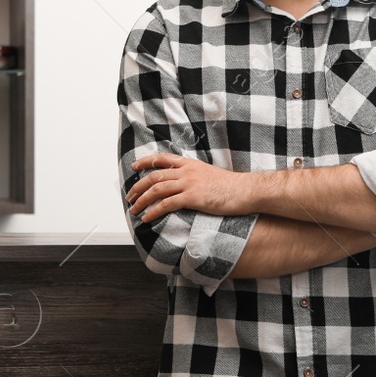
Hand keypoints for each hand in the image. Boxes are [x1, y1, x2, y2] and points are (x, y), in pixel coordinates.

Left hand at [127, 153, 248, 222]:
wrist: (245, 190)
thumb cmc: (231, 186)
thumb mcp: (210, 175)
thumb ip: (195, 176)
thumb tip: (186, 184)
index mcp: (190, 164)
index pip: (163, 159)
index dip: (146, 161)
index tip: (135, 166)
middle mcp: (187, 171)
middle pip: (154, 175)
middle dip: (138, 186)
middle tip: (130, 196)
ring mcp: (189, 183)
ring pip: (157, 189)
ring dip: (141, 200)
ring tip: (133, 209)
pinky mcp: (192, 197)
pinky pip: (166, 204)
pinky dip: (153, 211)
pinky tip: (146, 218)